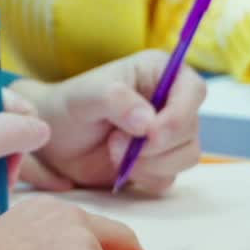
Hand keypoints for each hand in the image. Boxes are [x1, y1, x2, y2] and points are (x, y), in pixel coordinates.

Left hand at [11, 50, 203, 193]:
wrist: (55, 138)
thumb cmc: (69, 105)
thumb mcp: (86, 96)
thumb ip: (116, 100)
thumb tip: (149, 122)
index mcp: (158, 71)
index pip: (193, 88)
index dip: (180, 114)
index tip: (151, 133)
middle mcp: (170, 100)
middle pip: (190, 128)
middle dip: (155, 145)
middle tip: (115, 142)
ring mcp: (168, 132)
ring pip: (186, 156)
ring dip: (149, 163)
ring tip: (113, 150)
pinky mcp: (161, 161)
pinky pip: (170, 177)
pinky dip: (145, 177)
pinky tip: (120, 166)